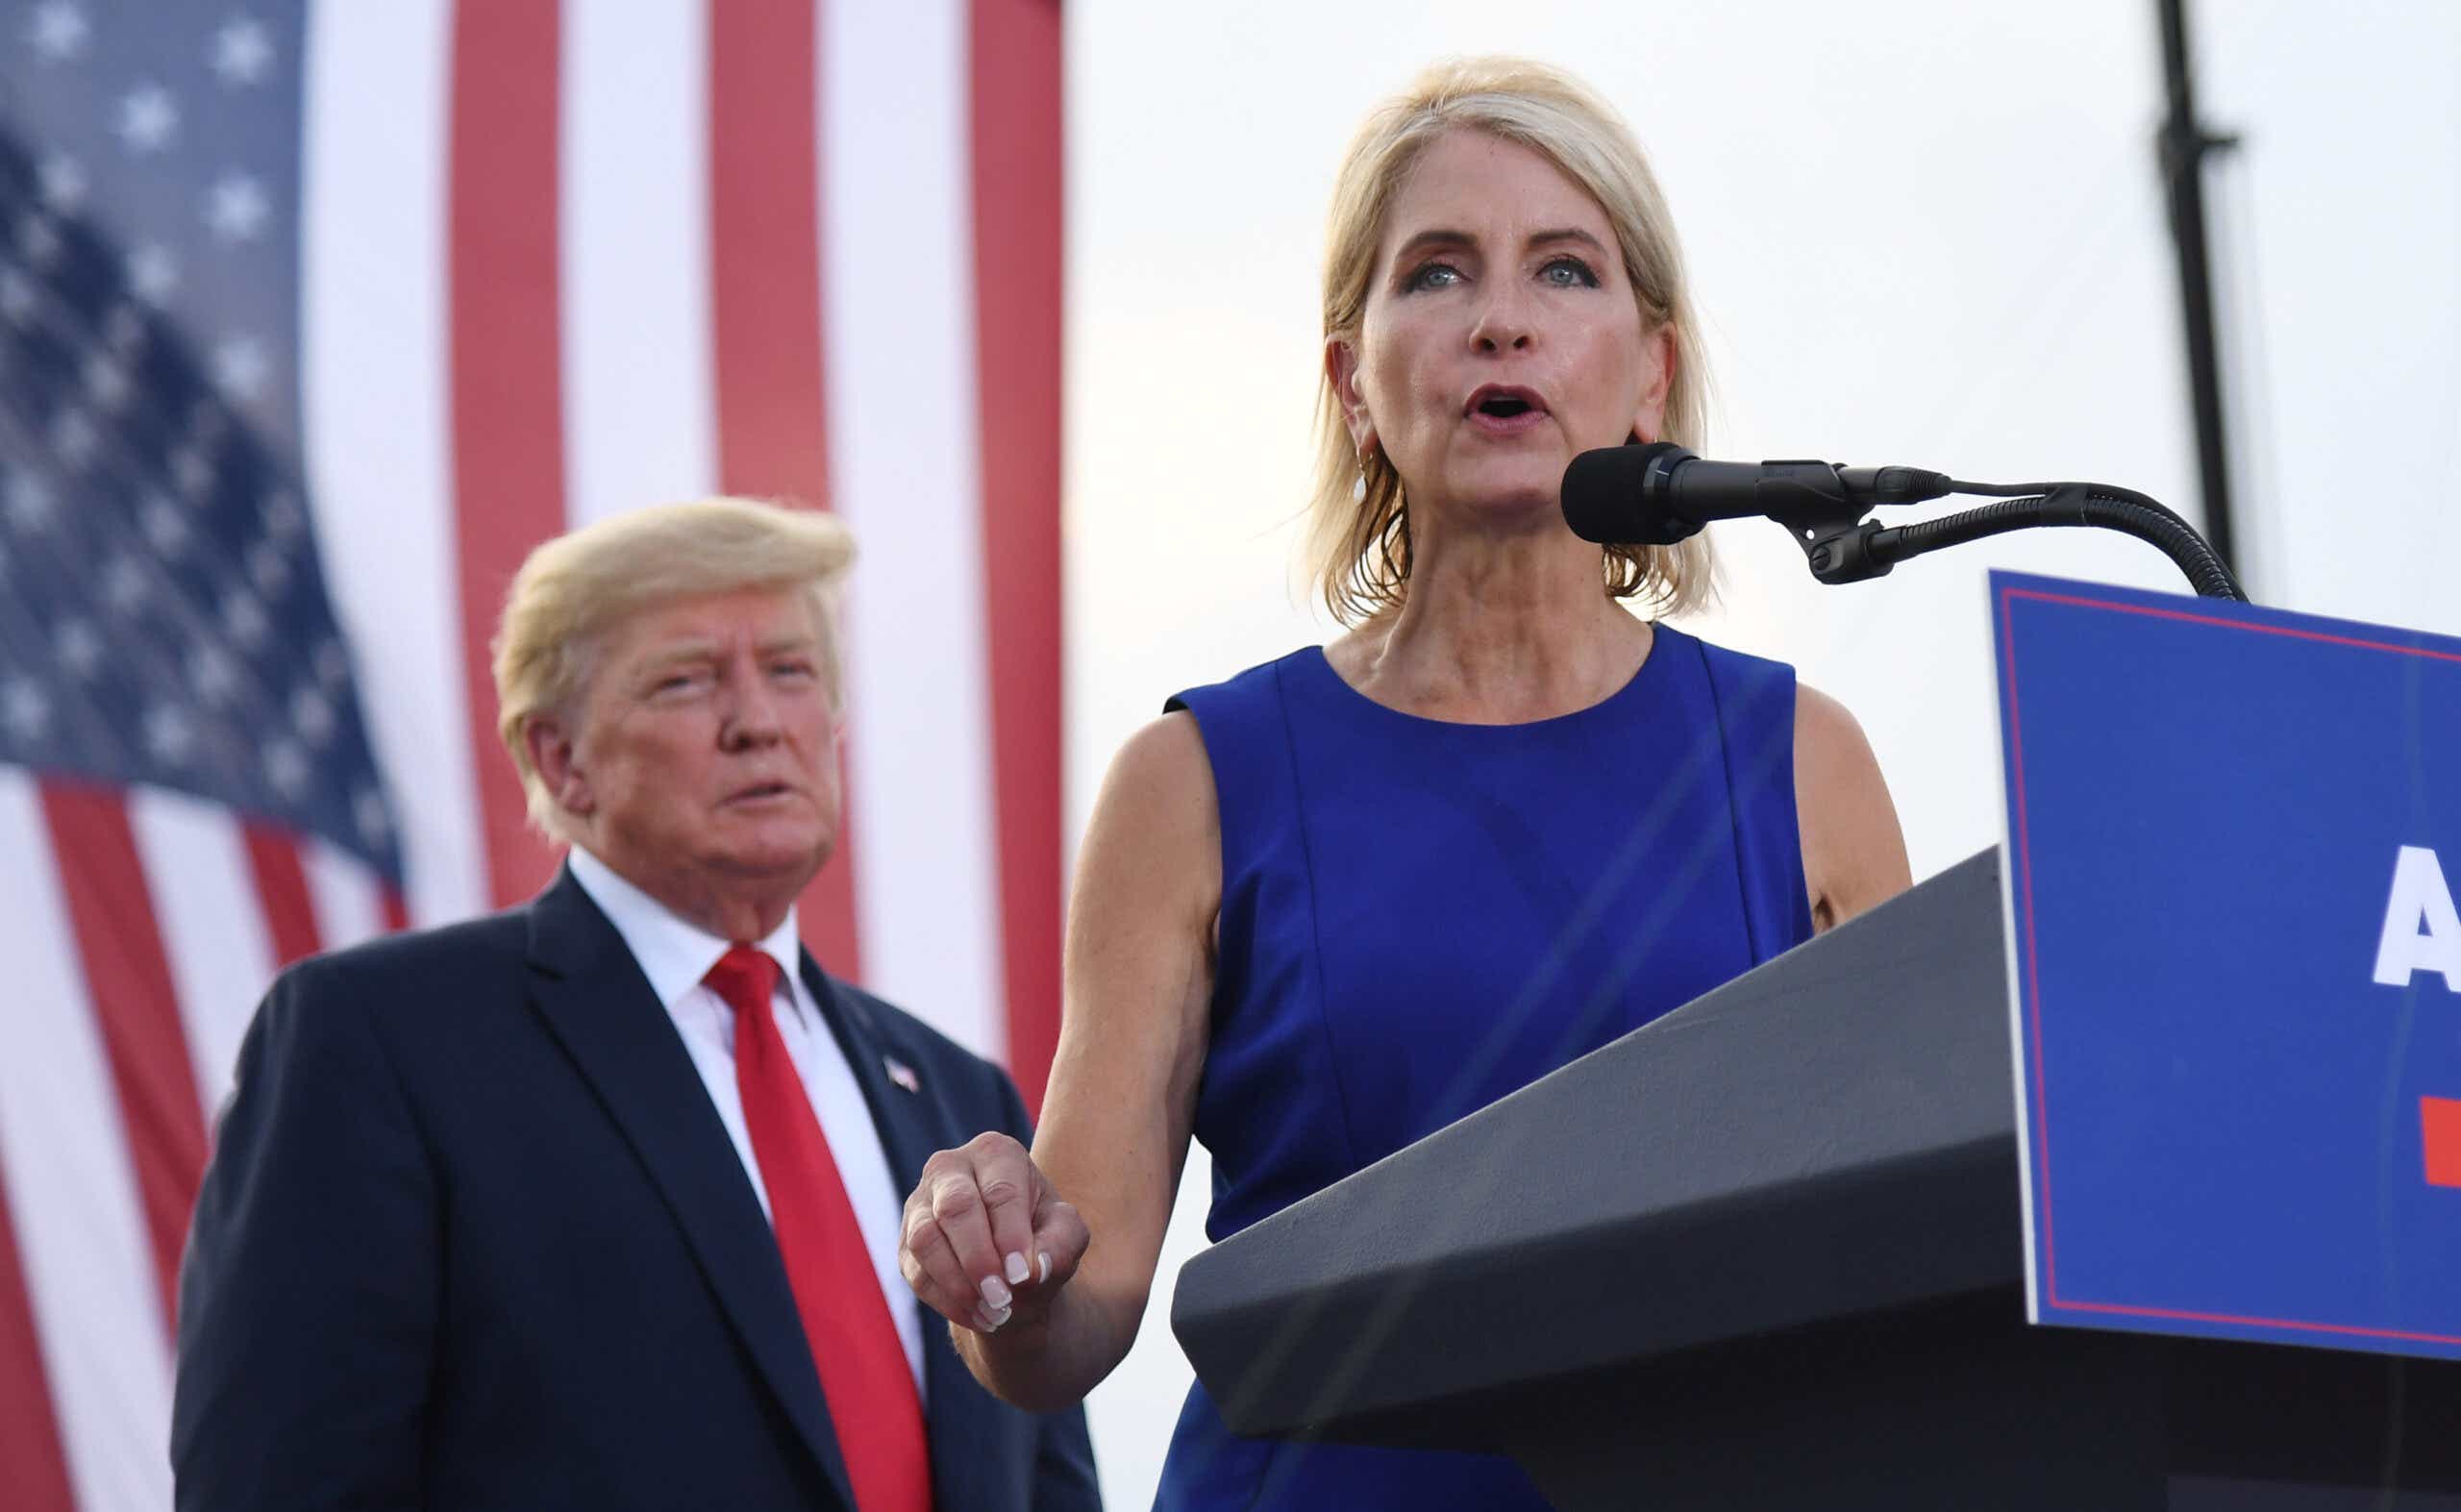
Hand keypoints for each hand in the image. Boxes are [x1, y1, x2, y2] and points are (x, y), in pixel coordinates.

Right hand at [900, 1132, 1088, 1334]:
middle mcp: (951, 1168)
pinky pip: (916, 1272)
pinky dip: (947, 1301)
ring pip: (925, 1239)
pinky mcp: (905, 1242)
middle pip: (955, 1208)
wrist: (1014, 1265)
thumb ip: (1062, 1245)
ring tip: (994, 1312)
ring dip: (958, 1283)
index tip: (1023, 1275)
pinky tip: (979, 1317)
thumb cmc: (1043, 1238)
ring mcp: (921, 1203)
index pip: (1000, 1191)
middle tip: (1002, 1298)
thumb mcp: (1067, 1235)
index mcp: (996, 1153)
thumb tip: (1035, 1267)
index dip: (1010, 1236)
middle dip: (978, 1259)